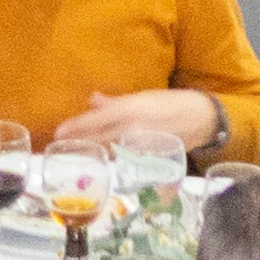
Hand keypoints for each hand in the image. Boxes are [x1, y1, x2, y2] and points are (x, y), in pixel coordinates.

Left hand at [46, 91, 224, 152]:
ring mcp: (141, 144)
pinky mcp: (152, 157)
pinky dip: (115, 160)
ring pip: (111, 152)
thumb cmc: (169, 102)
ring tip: (77, 156)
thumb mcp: (140, 97)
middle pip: (98, 139)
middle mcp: (131, 127)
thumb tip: (92, 100)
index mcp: (127, 109)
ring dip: (94, 154)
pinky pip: (128, 160)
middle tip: (60, 150)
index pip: (94, 120)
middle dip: (79, 145)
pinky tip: (105, 162)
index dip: (75, 127)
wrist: (201, 117)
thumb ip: (114, 102)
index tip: (57, 133)